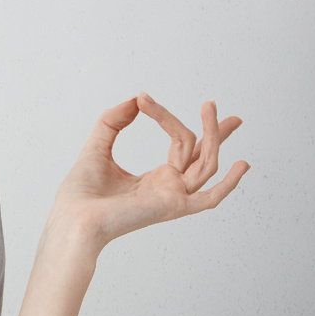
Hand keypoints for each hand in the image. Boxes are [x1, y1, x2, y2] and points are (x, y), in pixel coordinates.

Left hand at [50, 92, 249, 252]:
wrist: (73, 217)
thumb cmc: (81, 193)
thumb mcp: (97, 147)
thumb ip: (113, 122)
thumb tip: (134, 99)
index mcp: (155, 179)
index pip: (181, 148)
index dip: (173, 120)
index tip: (144, 98)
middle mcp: (169, 188)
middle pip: (202, 154)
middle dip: (214, 130)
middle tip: (213, 104)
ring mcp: (173, 198)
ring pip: (206, 164)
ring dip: (212, 134)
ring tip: (208, 107)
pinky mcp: (172, 207)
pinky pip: (209, 198)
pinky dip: (229, 184)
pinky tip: (242, 164)